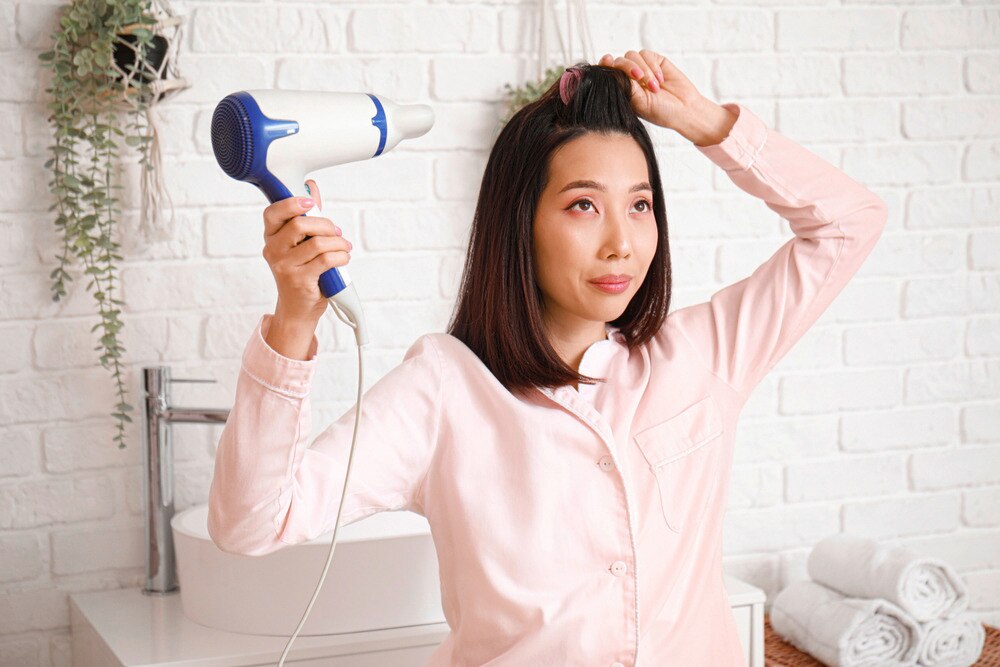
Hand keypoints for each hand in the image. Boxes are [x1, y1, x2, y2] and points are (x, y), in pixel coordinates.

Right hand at [261, 179, 352, 324]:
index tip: (310, 204)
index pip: (273, 213)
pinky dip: (340, 256)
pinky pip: (326, 260)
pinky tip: (343, 258)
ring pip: (317, 243)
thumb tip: (311, 187)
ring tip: (344, 247)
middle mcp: (273, 251)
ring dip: (338, 242)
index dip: (291, 204)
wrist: (297, 309)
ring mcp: (284, 267)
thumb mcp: (301, 244)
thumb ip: (306, 217)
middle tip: (336, 232)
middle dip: (325, 225)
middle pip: (299, 225)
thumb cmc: (301, 273)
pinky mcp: (300, 280)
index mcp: (271, 238)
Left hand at [598, 49, 703, 130]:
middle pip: (619, 61)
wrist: (685, 110)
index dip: (604, 64)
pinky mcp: (655, 61)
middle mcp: (629, 78)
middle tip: (640, 79)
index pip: (608, 72)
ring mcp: (642, 68)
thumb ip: (626, 85)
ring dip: (644, 69)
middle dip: (628, 68)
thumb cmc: (661, 112)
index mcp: (622, 89)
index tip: (607, 60)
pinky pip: (646, 54)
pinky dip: (652, 66)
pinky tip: (660, 79)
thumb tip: (612, 70)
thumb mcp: (639, 102)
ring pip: (632, 55)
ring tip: (655, 86)